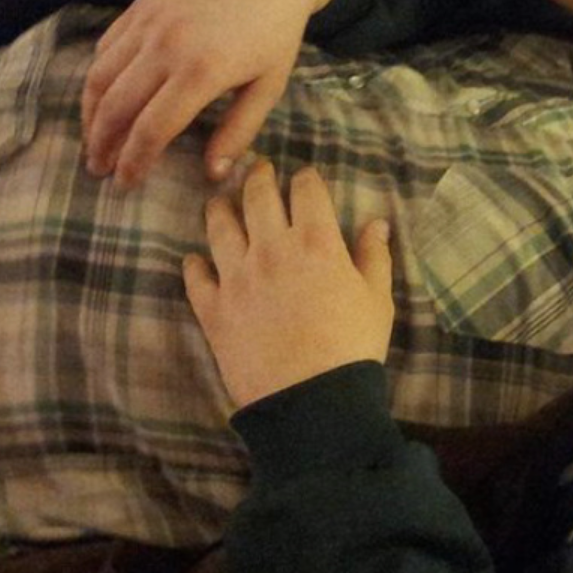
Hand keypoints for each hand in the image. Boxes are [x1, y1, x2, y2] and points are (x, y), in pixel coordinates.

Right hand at [83, 0, 338, 186]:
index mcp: (201, 71)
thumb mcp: (270, 86)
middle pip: (115, 107)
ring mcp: (148, 22)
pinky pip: (106, 47)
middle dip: (102, 145)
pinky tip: (102, 98)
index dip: (133, 163)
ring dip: (90, 115)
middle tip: (99, 170)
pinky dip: (97, 77)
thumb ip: (239, 131)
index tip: (125, 185)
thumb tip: (213, 174)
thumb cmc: (276, 30)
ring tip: (93, 141)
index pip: (151, 130)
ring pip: (99, 77)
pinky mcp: (141, 5)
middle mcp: (165, 46)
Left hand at [184, 161, 394, 408]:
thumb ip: (375, 256)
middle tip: (258, 170)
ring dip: (220, 207)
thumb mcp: (378, 300)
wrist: (313, 402)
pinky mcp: (213, 308)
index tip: (306, 178)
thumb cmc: (353, 349)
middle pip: (257, 195)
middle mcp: (272, 248)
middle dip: (259, 176)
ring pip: (219, 225)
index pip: (307, 189)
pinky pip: (195, 275)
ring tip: (221, 202)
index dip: (307, 178)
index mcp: (318, 242)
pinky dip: (194, 263)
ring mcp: (237, 276)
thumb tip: (377, 223)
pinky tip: (195, 260)